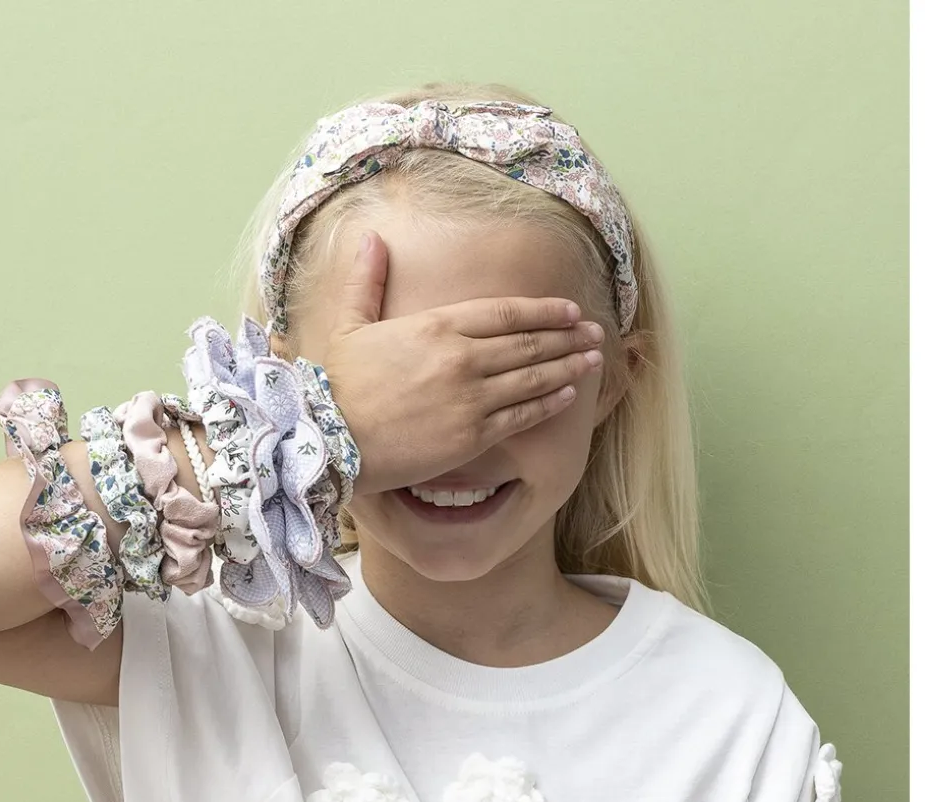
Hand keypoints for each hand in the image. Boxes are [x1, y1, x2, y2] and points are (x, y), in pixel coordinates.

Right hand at [319, 229, 604, 495]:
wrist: (328, 438)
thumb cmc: (337, 383)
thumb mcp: (349, 324)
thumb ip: (367, 282)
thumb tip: (371, 239)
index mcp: (437, 325)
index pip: (505, 312)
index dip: (543, 310)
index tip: (569, 310)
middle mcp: (462, 357)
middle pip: (528, 343)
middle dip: (567, 337)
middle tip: (595, 334)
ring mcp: (470, 398)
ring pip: (533, 378)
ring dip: (568, 367)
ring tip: (592, 360)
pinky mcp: (471, 435)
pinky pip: (522, 416)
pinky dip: (549, 404)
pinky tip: (568, 396)